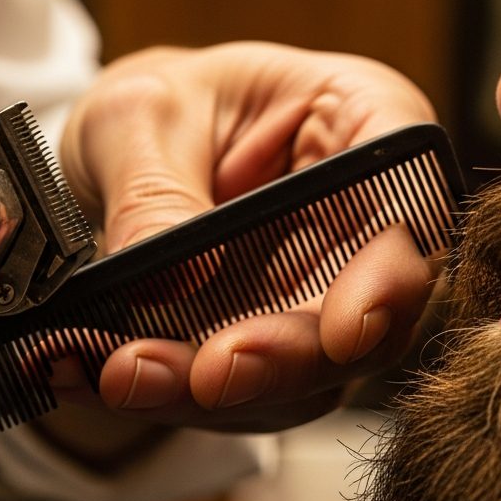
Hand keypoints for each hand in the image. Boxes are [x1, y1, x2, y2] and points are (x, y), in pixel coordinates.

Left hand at [54, 42, 440, 432]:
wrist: (120, 149)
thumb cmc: (156, 104)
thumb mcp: (138, 115)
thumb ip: (155, 191)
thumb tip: (175, 279)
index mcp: (363, 126)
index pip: (409, 210)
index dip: (388, 281)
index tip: (343, 332)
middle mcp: (363, 222)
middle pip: (365, 320)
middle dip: (283, 360)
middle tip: (206, 375)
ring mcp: (322, 296)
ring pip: (301, 378)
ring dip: (212, 394)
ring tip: (120, 377)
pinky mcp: (271, 349)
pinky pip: (234, 394)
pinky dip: (164, 396)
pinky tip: (91, 379)